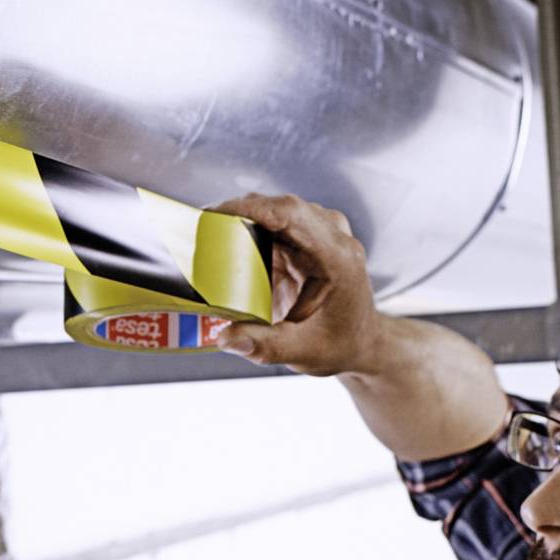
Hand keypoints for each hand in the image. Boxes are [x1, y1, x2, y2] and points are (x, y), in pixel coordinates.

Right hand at [207, 193, 384, 376]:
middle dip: (237, 215)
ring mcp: (318, 233)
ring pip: (271, 212)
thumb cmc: (339, 344)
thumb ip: (265, 345)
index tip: (218, 214)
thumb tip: (226, 338)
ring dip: (239, 224)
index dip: (254, 208)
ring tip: (209, 243)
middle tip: (200, 231)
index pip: (294, 215)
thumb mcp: (304, 352)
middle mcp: (332, 236)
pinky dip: (246, 233)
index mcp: (338, 256)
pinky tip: (226, 250)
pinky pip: (270, 224)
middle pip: (279, 208)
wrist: (359, 342)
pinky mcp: (302, 238)